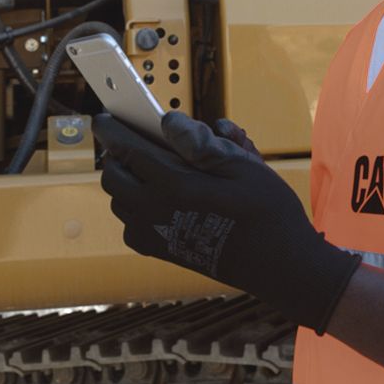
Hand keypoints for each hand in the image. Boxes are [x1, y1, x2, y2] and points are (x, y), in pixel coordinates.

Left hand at [95, 110, 359, 333]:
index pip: (126, 149)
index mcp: (173, 185)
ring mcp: (153, 236)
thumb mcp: (243, 166)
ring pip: (119, 200)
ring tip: (160, 168)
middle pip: (112, 176)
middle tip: (139, 141)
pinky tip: (167, 198)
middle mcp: (153, 212)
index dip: (111, 128)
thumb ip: (201, 143)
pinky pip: (131, 223)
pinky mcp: (160, 251)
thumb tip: (168, 121)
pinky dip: (138, 206)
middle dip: (118, 155)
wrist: (279, 267)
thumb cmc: (267, 212)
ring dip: (129, 180)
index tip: (104, 116)